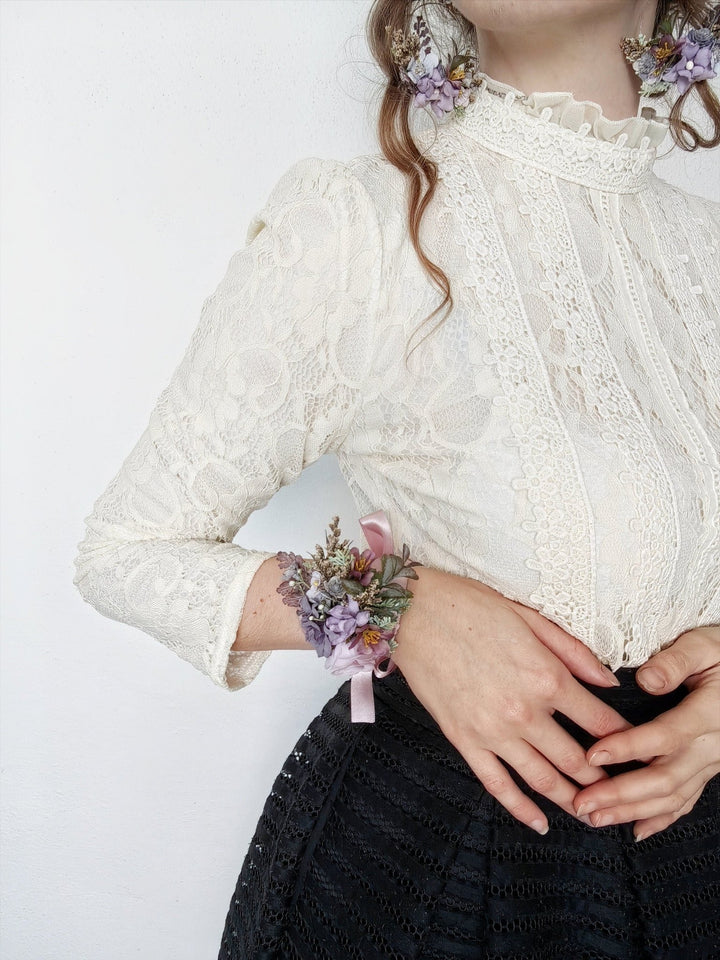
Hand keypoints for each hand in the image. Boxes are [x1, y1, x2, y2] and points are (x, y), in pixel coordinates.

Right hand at [392, 565, 632, 834]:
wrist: (411, 612)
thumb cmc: (470, 606)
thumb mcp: (530, 617)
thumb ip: (574, 652)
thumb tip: (609, 683)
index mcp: (546, 676)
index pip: (600, 721)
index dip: (623, 739)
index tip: (634, 749)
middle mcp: (524, 711)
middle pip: (576, 760)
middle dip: (602, 780)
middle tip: (618, 791)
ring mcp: (492, 731)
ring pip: (542, 779)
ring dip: (570, 800)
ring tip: (591, 813)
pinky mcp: (463, 740)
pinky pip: (497, 785)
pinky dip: (521, 809)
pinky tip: (539, 822)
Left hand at [571, 625, 719, 840]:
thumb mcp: (703, 645)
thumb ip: (674, 662)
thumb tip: (645, 680)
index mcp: (709, 713)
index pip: (665, 736)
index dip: (628, 748)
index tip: (591, 755)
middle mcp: (712, 745)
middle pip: (665, 778)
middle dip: (621, 794)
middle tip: (582, 802)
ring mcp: (712, 761)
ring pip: (673, 796)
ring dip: (632, 811)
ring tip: (595, 817)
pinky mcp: (709, 768)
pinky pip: (687, 800)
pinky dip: (661, 818)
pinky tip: (637, 829)